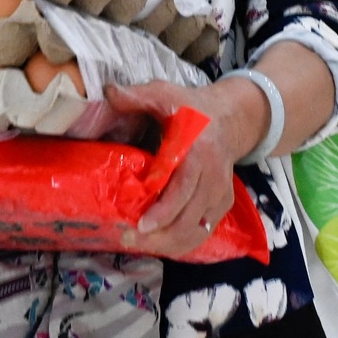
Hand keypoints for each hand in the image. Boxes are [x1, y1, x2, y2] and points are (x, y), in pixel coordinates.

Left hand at [105, 79, 264, 258]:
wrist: (229, 118)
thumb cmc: (190, 108)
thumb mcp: (165, 94)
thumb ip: (136, 95)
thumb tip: (108, 93)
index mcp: (198, 150)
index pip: (183, 188)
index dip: (164, 210)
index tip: (141, 225)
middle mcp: (214, 176)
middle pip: (190, 217)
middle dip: (159, 235)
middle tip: (128, 238)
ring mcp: (221, 193)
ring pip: (198, 230)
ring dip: (169, 244)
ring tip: (138, 244)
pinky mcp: (222, 204)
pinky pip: (203, 231)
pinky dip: (181, 243)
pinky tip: (159, 243)